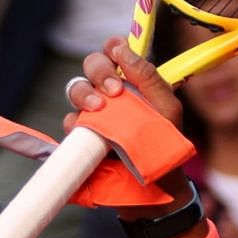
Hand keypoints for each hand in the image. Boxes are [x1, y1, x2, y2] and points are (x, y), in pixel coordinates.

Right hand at [65, 38, 191, 222]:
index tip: (117, 53)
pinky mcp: (82, 137)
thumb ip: (149, 79)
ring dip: (84, 93)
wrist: (155, 190)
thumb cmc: (166, 149)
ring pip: (75, 89)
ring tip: (99, 108)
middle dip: (99, 70)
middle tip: (114, 90)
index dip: (112, 47)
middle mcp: (112, 95)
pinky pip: (70, 122)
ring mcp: (95, 115)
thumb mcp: (167, 111)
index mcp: (135, 83)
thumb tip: (124, 49)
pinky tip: (89, 133)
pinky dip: (76, 123)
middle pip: (92, 66)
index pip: (116, 53)